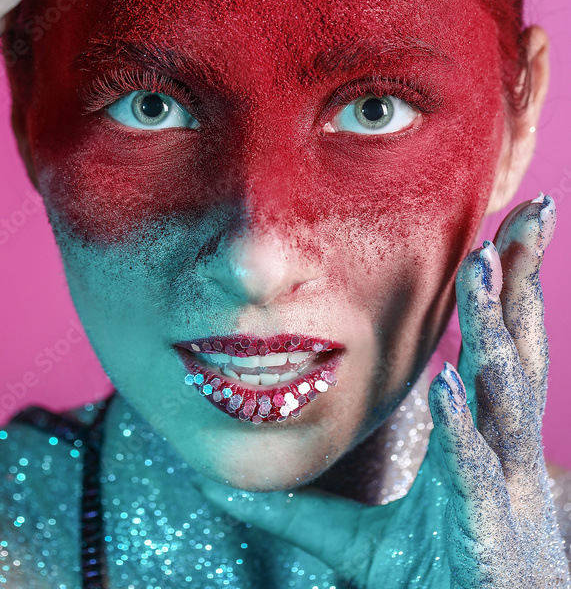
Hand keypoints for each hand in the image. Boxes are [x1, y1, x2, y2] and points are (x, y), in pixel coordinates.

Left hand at [193, 194, 570, 587]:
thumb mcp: (359, 544)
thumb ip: (300, 510)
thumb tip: (225, 486)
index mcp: (484, 443)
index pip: (499, 353)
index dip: (507, 293)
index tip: (500, 231)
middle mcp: (505, 457)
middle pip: (520, 353)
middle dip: (523, 282)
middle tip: (529, 211)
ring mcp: (505, 493)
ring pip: (506, 397)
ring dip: (492, 330)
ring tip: (479, 267)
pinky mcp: (489, 536)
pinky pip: (477, 472)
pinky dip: (465, 428)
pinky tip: (448, 382)